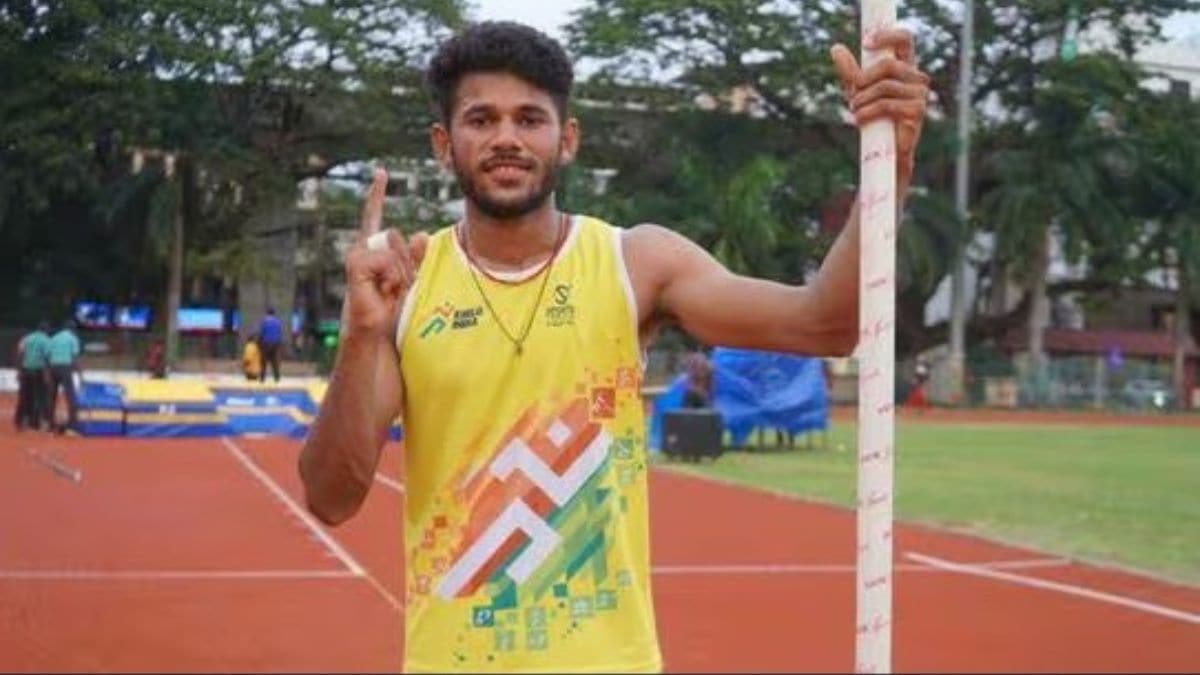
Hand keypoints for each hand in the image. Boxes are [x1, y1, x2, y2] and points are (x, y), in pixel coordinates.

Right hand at [342, 168, 428, 337]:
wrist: (376, 332)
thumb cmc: (390, 309)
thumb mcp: (410, 279)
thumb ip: (416, 256)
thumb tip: (420, 233)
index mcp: (372, 250)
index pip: (374, 216)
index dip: (377, 194)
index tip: (381, 171)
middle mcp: (361, 249)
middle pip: (397, 236)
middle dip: (407, 264)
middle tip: (396, 288)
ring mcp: (356, 255)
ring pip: (395, 248)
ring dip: (401, 273)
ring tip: (388, 291)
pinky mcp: (356, 264)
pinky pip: (388, 260)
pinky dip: (392, 277)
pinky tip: (381, 291)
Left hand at [830, 28, 928, 184]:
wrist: (884, 151)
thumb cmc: (874, 117)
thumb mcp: (858, 91)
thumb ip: (850, 71)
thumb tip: (836, 48)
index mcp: (906, 67)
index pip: (904, 39)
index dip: (887, 36)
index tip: (865, 44)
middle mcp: (917, 77)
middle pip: (887, 65)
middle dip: (864, 79)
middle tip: (851, 94)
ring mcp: (920, 94)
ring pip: (884, 86)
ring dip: (862, 99)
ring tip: (854, 110)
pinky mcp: (917, 111)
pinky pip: (887, 104)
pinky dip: (868, 111)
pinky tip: (859, 119)